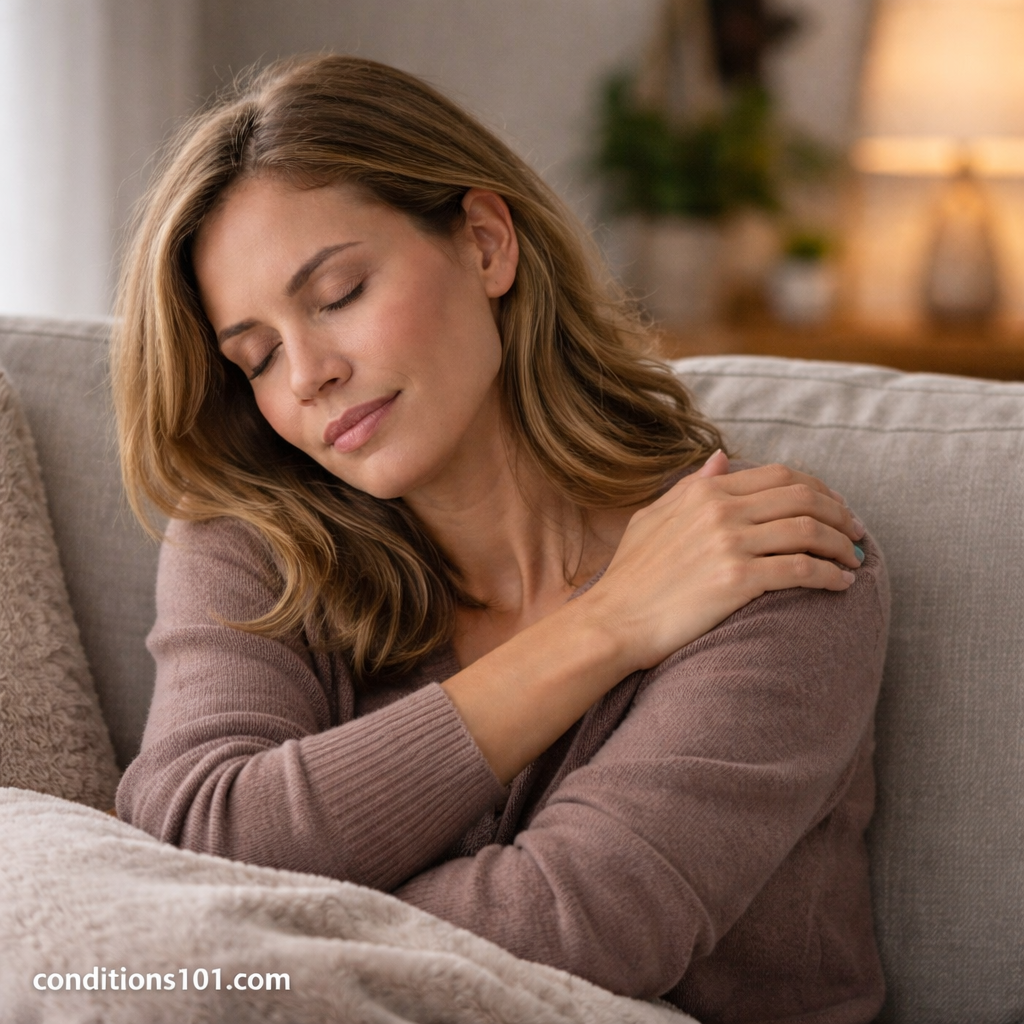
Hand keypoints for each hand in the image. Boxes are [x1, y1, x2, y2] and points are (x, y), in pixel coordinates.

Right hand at [580, 453, 866, 672]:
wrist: (613, 621)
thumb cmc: (630, 576)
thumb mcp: (653, 517)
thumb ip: (691, 486)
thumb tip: (720, 457)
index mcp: (704, 491)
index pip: (780, 476)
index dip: (819, 489)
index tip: (835, 508)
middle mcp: (720, 510)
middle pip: (803, 499)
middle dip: (840, 514)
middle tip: (857, 533)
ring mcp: (729, 543)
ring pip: (809, 531)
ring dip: (842, 545)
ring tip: (855, 560)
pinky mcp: (737, 580)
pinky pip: (801, 570)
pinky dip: (830, 575)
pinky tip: (841, 585)